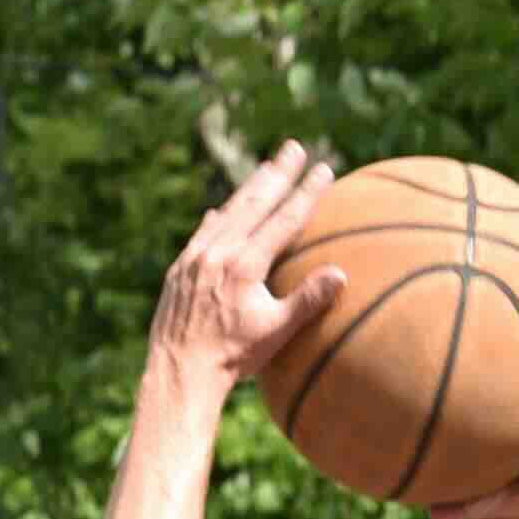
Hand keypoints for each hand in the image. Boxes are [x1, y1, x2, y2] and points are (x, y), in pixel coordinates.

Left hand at [148, 146, 343, 399]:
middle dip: (277, 173)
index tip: (324, 169)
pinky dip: (216, 217)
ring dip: (249, 188)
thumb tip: (340, 272)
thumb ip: (307, 299)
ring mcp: (195, 258)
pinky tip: (220, 209)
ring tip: (266, 167)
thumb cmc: (232, 357)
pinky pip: (202, 232)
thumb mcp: (276, 331)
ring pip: (227, 212)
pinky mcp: (179, 269)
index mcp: (244, 264)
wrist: (178, 372)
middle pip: (254, 203)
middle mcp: (218, 252)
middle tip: (295, 146)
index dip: (306, 193)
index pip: (283, 219)